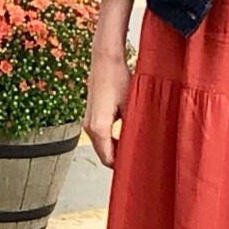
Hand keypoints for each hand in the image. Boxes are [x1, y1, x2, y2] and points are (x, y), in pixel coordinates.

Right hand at [83, 50, 129, 168]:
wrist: (105, 61)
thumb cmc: (117, 79)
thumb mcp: (132, 106)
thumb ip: (133, 129)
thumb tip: (140, 145)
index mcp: (99, 128)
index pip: (108, 159)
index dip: (122, 166)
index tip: (137, 167)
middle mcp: (90, 127)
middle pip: (104, 155)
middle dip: (119, 159)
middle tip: (139, 159)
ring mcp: (89, 122)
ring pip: (102, 146)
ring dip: (116, 150)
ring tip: (135, 148)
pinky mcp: (91, 116)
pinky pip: (100, 137)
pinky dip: (111, 141)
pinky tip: (126, 136)